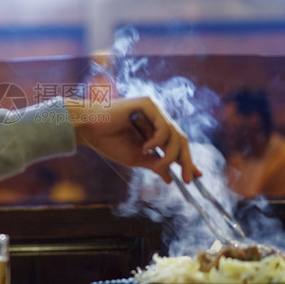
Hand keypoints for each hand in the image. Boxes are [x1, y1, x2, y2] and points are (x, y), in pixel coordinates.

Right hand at [65, 96, 200, 182]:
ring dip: (170, 154)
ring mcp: (154, 110)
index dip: (187, 160)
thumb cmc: (108, 141)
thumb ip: (154, 165)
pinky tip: (146, 147)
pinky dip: (158, 140)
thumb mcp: (136, 158)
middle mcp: (157, 118)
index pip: (177, 145)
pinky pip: (164, 126)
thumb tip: (170, 178)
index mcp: (154, 130)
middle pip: (182, 140)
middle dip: (186, 161)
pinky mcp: (148, 104)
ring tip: (157, 166)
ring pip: (176, 135)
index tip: (196, 177)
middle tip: (187, 179)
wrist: (88, 128)